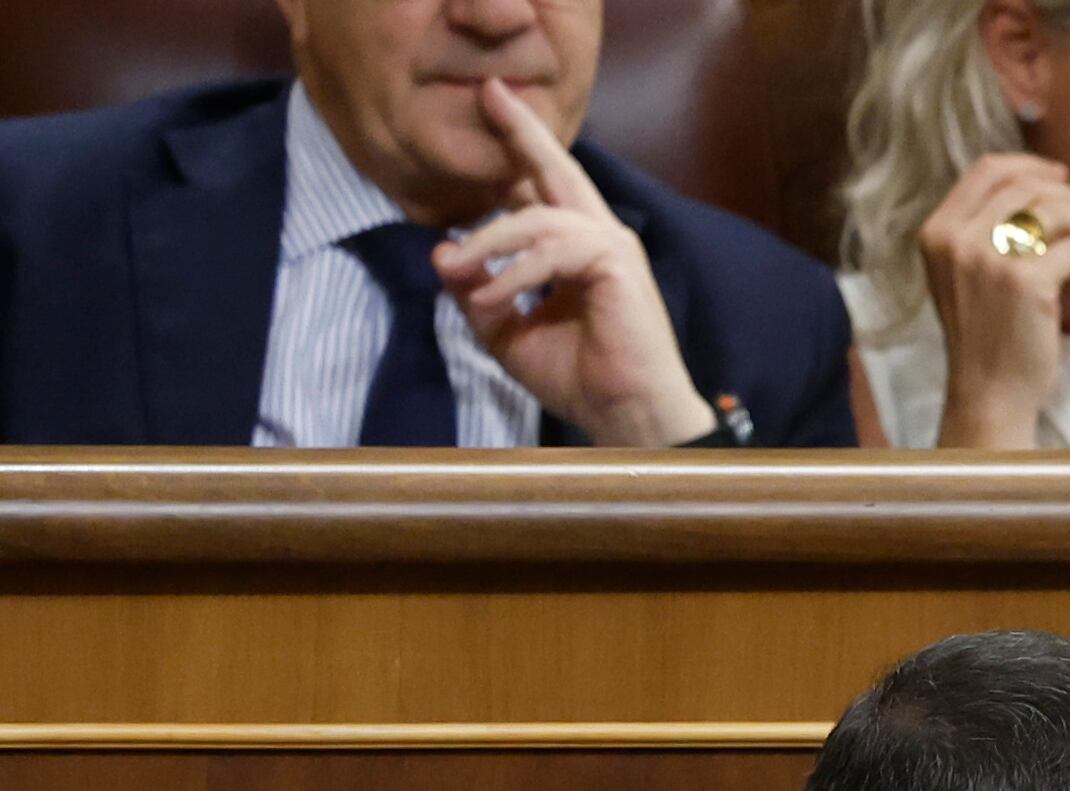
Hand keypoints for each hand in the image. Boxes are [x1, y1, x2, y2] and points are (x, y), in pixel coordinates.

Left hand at [438, 80, 716, 446]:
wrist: (627, 418)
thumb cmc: (581, 379)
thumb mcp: (507, 331)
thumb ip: (476, 292)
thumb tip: (441, 254)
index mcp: (577, 249)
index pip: (542, 189)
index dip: (516, 150)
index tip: (490, 107)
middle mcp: (599, 237)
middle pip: (557, 169)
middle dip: (522, 131)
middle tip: (490, 91)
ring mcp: (612, 247)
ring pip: (537, 215)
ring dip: (489, 241)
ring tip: (462, 275)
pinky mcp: (616, 265)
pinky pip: (551, 250)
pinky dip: (514, 272)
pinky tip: (491, 298)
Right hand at [917, 154, 1069, 449]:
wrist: (988, 391)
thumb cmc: (984, 334)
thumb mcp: (963, 273)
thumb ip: (981, 230)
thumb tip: (1038, 191)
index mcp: (938, 231)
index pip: (985, 170)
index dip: (1029, 166)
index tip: (1061, 175)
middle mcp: (958, 239)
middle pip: (1024, 186)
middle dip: (1068, 192)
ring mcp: (990, 261)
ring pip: (1052, 212)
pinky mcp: (1027, 284)